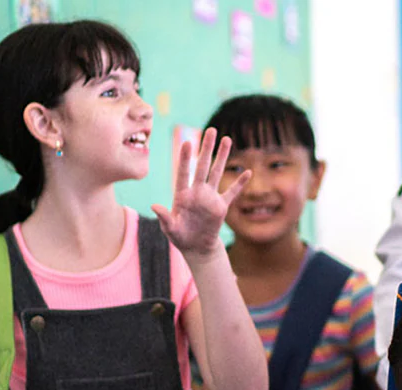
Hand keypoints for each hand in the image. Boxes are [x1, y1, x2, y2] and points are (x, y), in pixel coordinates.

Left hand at [152, 128, 250, 257]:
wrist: (195, 246)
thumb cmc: (179, 237)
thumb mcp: (170, 229)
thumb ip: (164, 217)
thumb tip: (155, 206)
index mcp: (182, 194)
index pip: (184, 172)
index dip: (186, 158)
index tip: (187, 142)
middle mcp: (197, 192)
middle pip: (203, 165)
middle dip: (207, 148)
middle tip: (211, 130)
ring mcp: (210, 198)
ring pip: (217, 173)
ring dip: (223, 156)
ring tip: (227, 139)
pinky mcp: (221, 207)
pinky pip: (232, 193)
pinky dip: (239, 183)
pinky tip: (247, 172)